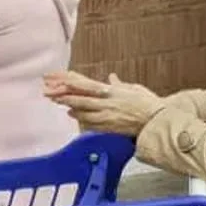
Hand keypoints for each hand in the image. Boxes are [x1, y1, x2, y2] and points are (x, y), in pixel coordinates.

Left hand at [44, 71, 165, 136]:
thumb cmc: (148, 103)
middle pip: (79, 98)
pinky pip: (91, 123)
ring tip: (56, 101)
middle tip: (47, 92)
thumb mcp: (133, 89)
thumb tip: (111, 77)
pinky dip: (80, 118)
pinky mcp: (109, 127)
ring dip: (69, 106)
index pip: (86, 85)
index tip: (58, 79)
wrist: (157, 121)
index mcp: (111, 91)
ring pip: (82, 111)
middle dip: (62, 95)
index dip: (69, 82)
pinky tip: (72, 115)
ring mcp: (106, 116)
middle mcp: (106, 103)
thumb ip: (119, 84)